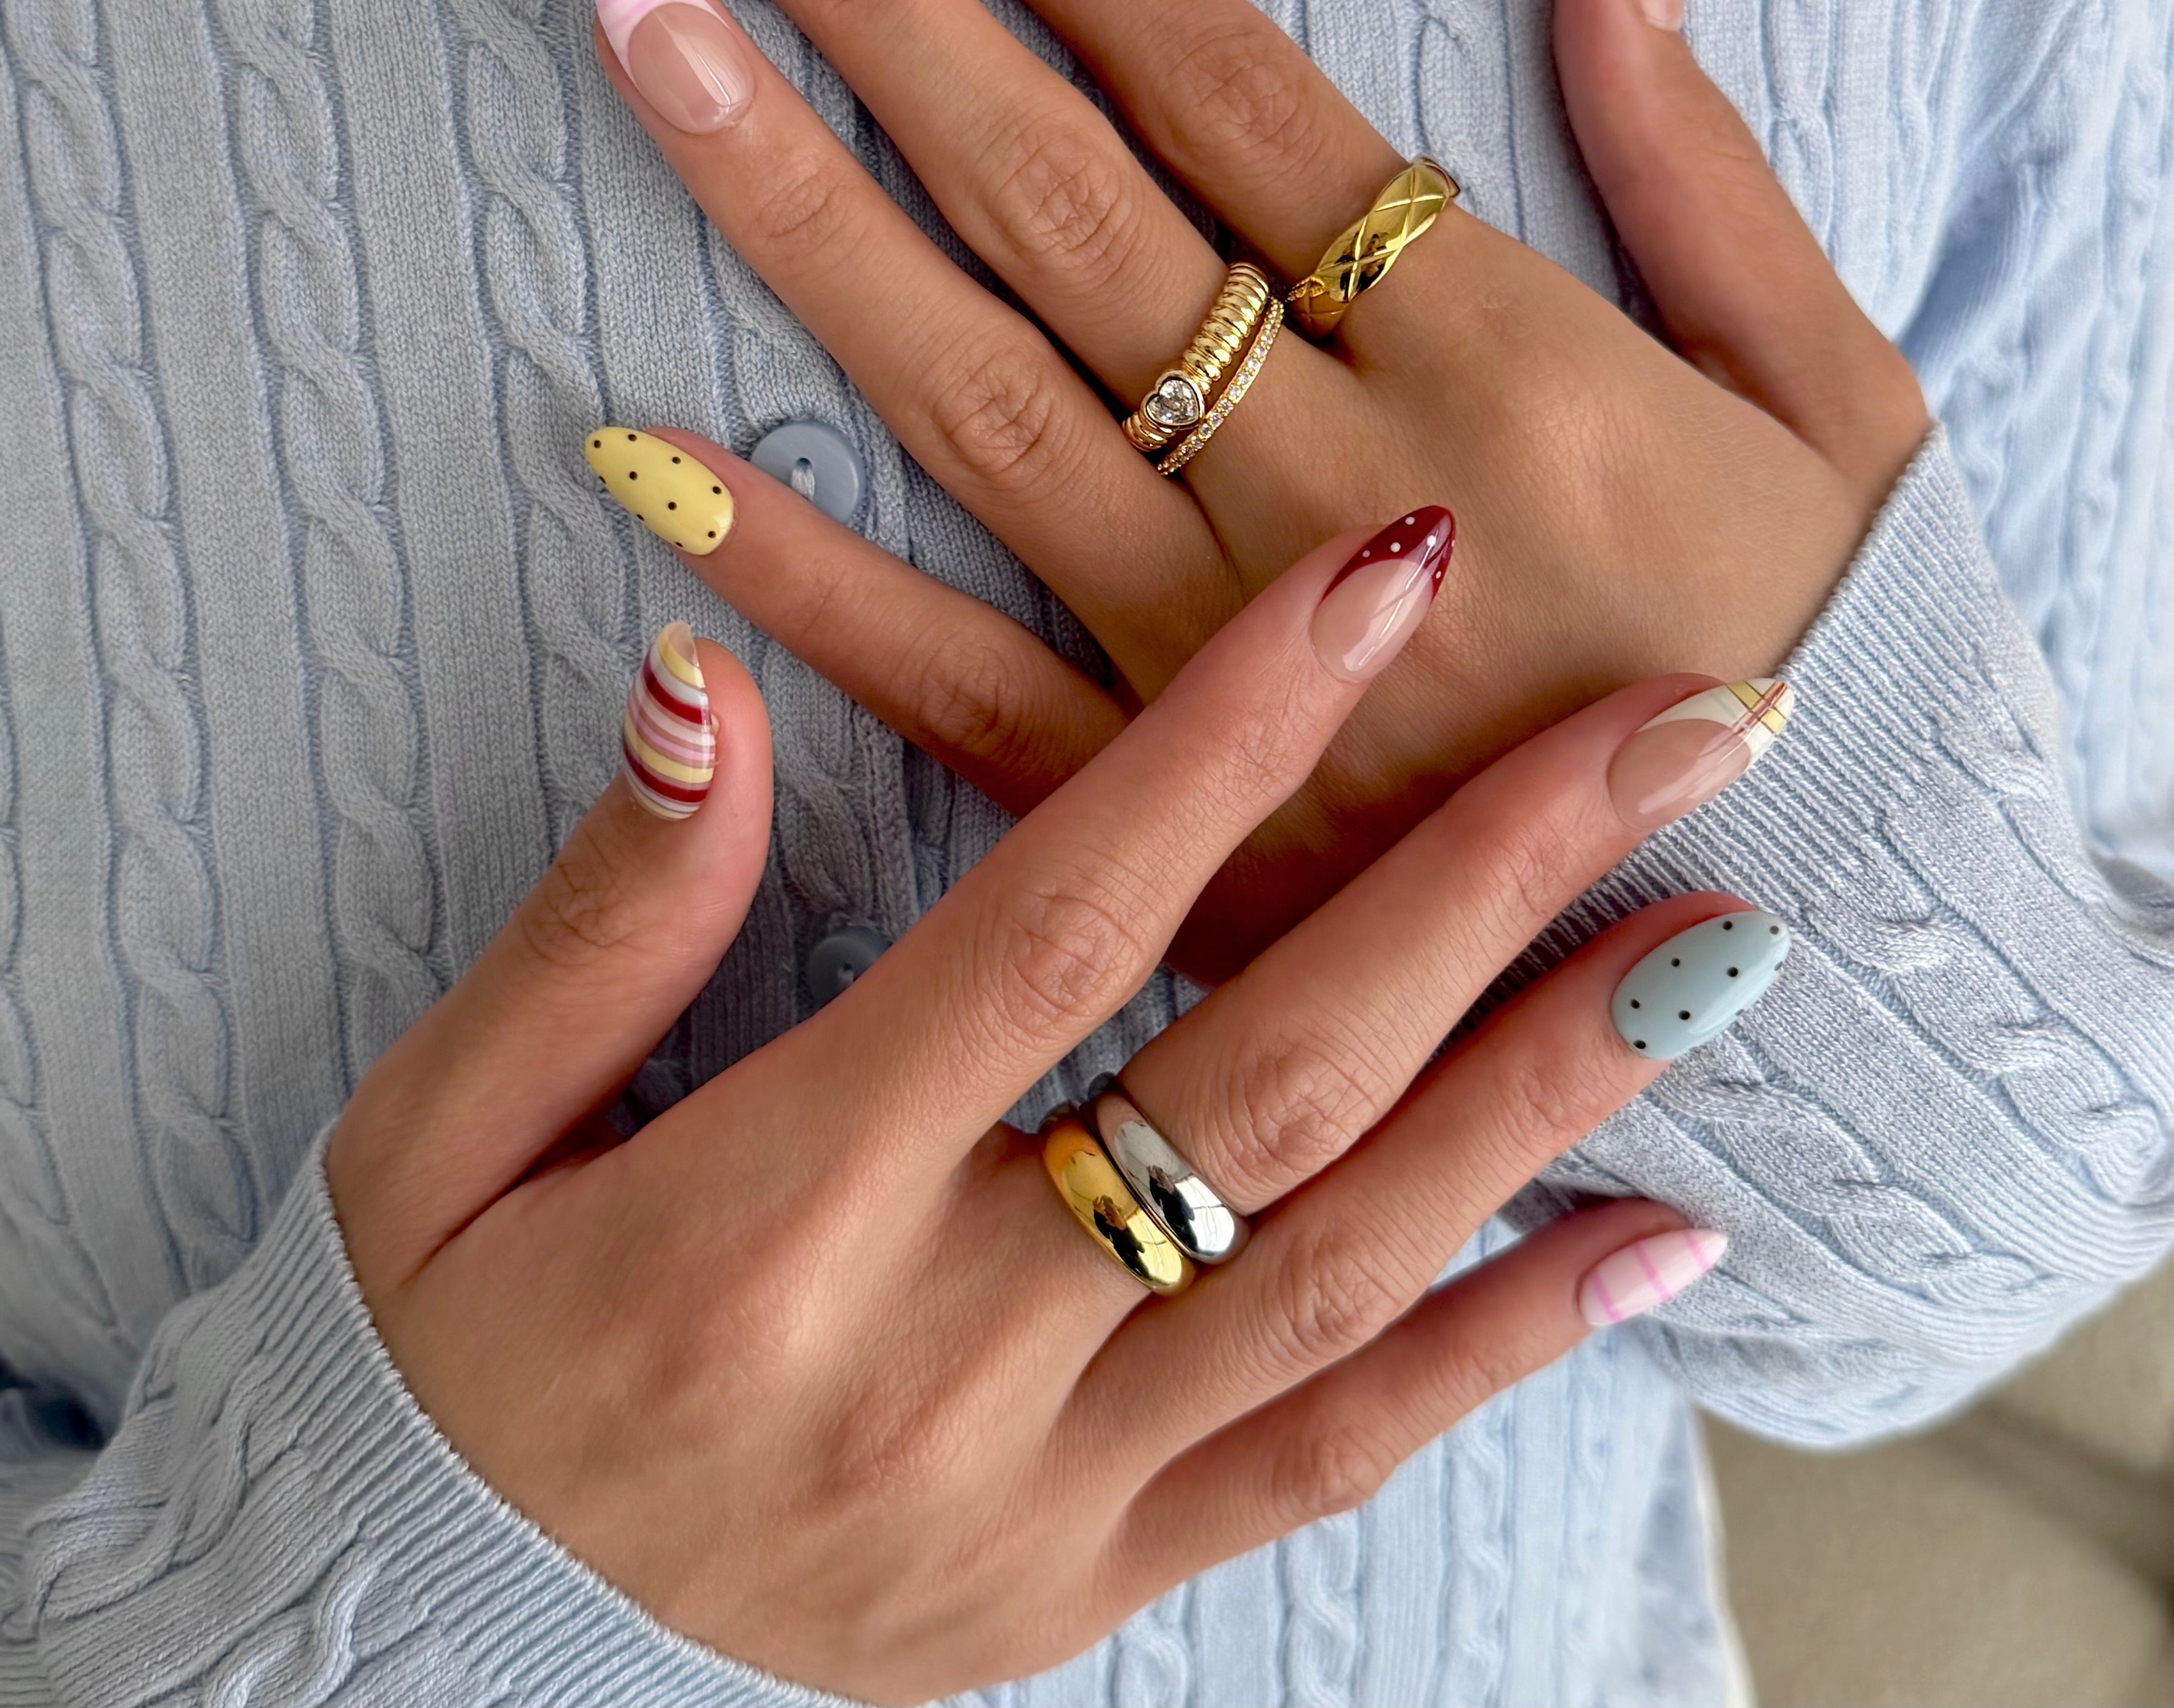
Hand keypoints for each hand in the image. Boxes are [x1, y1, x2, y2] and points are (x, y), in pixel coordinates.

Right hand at [329, 529, 1771, 1702]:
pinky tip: (1656, 1238)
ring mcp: (1041, 1496)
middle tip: (1683, 725)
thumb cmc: (452, 1336)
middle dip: (1490, 882)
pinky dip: (1506, 1348)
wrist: (442, 1645)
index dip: (1231, 739)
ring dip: (1552, 1092)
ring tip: (1722, 944)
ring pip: (1347, 1267)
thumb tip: (707, 677)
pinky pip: (1330, 1459)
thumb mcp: (445, 1127)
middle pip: (1267, 1080)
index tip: (1391, 582)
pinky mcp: (1091, 1583)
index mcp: (774, 1208)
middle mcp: (941, 1359)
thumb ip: (609, 911)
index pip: (1057, 928)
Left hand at [591, 0, 1927, 977]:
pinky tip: (640, 453)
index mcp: (1509, 380)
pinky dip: (800, 575)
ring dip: (795, 208)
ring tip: (642, 34)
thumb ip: (1704, 162)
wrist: (1828, 946)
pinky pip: (951, 681)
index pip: (1237, 98)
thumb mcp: (1840, 396)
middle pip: (1065, 203)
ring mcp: (1224, 668)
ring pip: (976, 401)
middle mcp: (1337, 504)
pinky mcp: (1169, 820)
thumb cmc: (1832, 647)